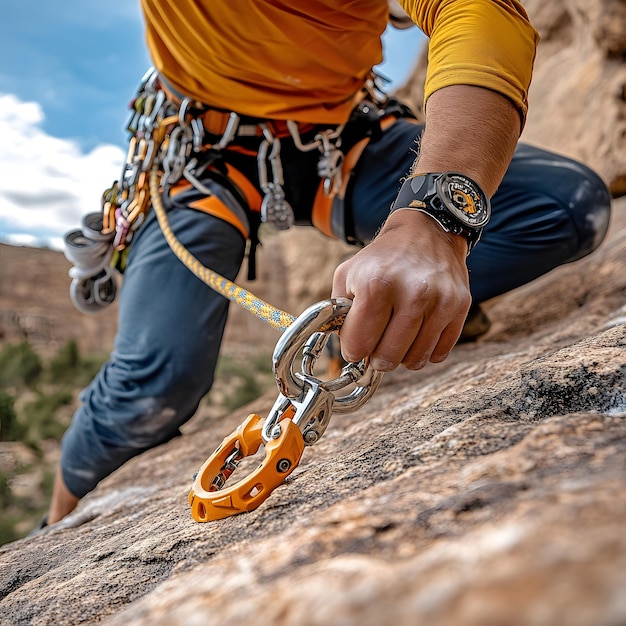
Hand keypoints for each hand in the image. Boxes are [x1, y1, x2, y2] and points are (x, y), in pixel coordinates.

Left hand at [331, 209, 470, 371]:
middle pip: (387, 358)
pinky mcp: (460, 307)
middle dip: (376, 355)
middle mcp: (413, 293)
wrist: (426, 232)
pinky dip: (425, 351)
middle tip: (377, 341)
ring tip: (397, 334)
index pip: (359, 345)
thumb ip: (337, 313)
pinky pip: (439, 354)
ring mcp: (440, 301)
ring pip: (415, 361)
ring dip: (402, 355)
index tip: (356, 341)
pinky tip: (418, 332)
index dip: (353, 348)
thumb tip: (345, 349)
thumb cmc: (382, 259)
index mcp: (377, 284)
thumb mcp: (348, 275)